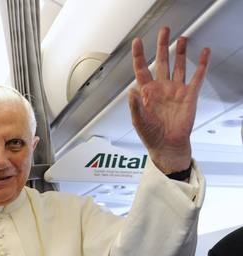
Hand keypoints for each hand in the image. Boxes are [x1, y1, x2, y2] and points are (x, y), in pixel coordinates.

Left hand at [129, 27, 209, 172]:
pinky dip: (201, 64)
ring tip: (181, 38)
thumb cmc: (151, 135)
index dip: (138, 55)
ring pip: (178, 66)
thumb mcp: (138, 121)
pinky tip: (203, 53)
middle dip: (162, 46)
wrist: (167, 146)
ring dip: (180, 52)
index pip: (141, 69)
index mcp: (146, 92)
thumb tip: (131, 91)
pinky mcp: (189, 95)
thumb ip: (135, 105)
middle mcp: (161, 88)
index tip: (137, 42)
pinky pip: (196, 77)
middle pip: (161, 61)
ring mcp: (175, 90)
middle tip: (164, 31)